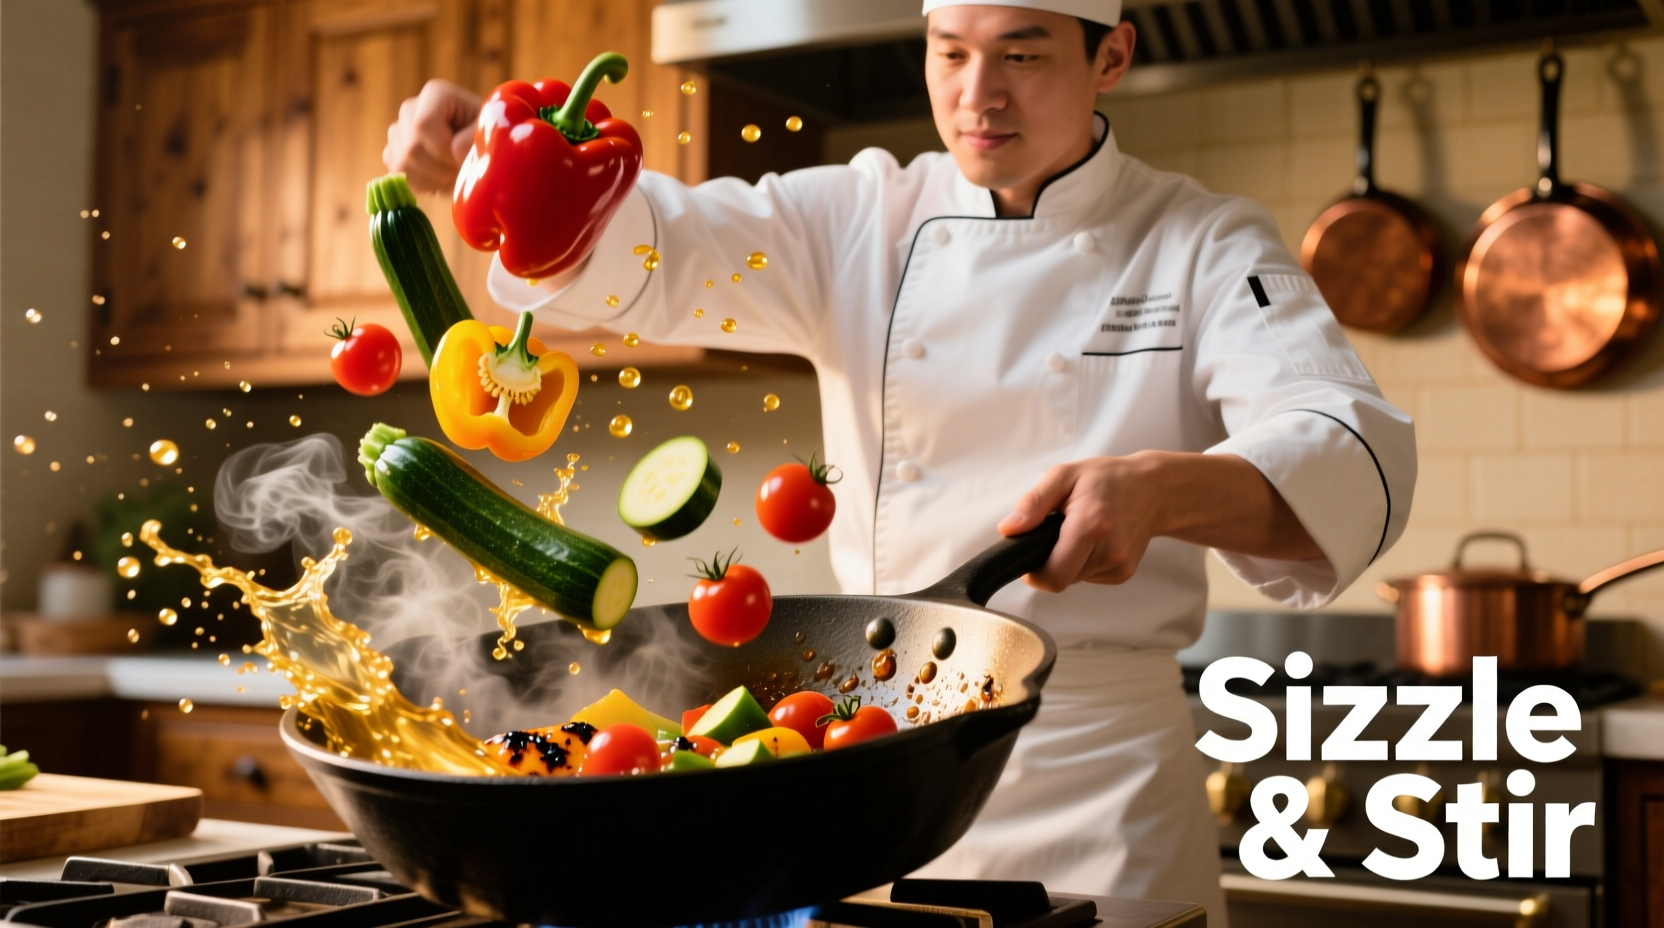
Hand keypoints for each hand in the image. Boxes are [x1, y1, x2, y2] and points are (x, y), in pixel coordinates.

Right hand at [383, 79, 482, 193]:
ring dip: (431, 179)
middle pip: (411, 147)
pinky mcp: (393, 153)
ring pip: (402, 163)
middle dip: (439, 169)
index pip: (423, 124)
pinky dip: (421, 185)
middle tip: (462, 173)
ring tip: (454, 177)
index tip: (463, 160)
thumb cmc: (487, 134)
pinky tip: (440, 181)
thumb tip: (456, 151)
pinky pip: (397, 174)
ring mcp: (398, 131)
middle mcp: (410, 108)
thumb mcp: (491, 130)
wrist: (480, 148)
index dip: (443, 150)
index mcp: (435, 94)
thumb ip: (475, 137)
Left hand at [997, 455, 1163, 590]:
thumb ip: (1033, 503)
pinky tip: (1094, 541)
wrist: (1153, 489)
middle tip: (1055, 534)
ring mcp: (1120, 566)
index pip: (1053, 576)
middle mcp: (1110, 551)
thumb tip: (1009, 529)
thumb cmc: (1107, 478)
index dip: (1034, 573)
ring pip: (1074, 579)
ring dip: (1068, 561)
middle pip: (1061, 580)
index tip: (1030, 553)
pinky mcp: (1124, 573)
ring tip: (1078, 532)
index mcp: (1090, 526)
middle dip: (1050, 563)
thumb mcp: (1064, 476)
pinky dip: (1084, 563)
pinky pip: (1090, 577)